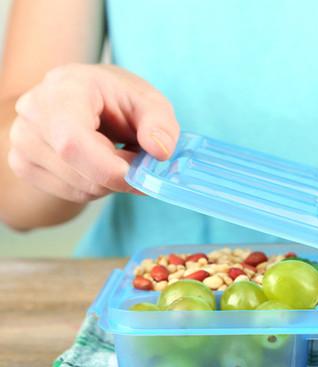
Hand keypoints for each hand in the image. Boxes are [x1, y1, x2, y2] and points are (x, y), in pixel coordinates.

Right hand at [7, 63, 179, 202]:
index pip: (73, 141)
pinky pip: (69, 194)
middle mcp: (33, 111)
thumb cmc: (119, 100)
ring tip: (116, 156)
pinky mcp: (23, 163)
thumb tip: (160, 152)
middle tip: (137, 160)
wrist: (89, 99)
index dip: (108, 169)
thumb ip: (161, 125)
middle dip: (118, 176)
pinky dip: (94, 188)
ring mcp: (22, 139)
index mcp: (64, 87)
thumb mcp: (151, 104)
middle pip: (77, 169)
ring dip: (109, 183)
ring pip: (78, 187)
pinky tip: (98, 165)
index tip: (138, 175)